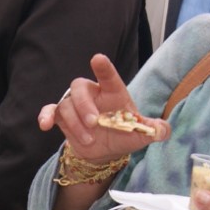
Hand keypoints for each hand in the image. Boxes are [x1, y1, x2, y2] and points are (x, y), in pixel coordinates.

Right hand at [38, 54, 170, 161]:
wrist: (105, 150)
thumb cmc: (124, 136)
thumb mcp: (142, 135)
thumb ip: (155, 130)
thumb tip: (163, 130)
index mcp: (113, 93)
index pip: (108, 77)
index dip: (103, 68)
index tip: (97, 58)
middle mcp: (92, 95)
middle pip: (80, 87)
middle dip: (84, 105)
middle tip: (93, 123)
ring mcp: (75, 105)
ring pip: (66, 104)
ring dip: (75, 124)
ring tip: (88, 140)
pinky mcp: (62, 117)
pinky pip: (50, 111)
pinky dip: (46, 116)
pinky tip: (45, 125)